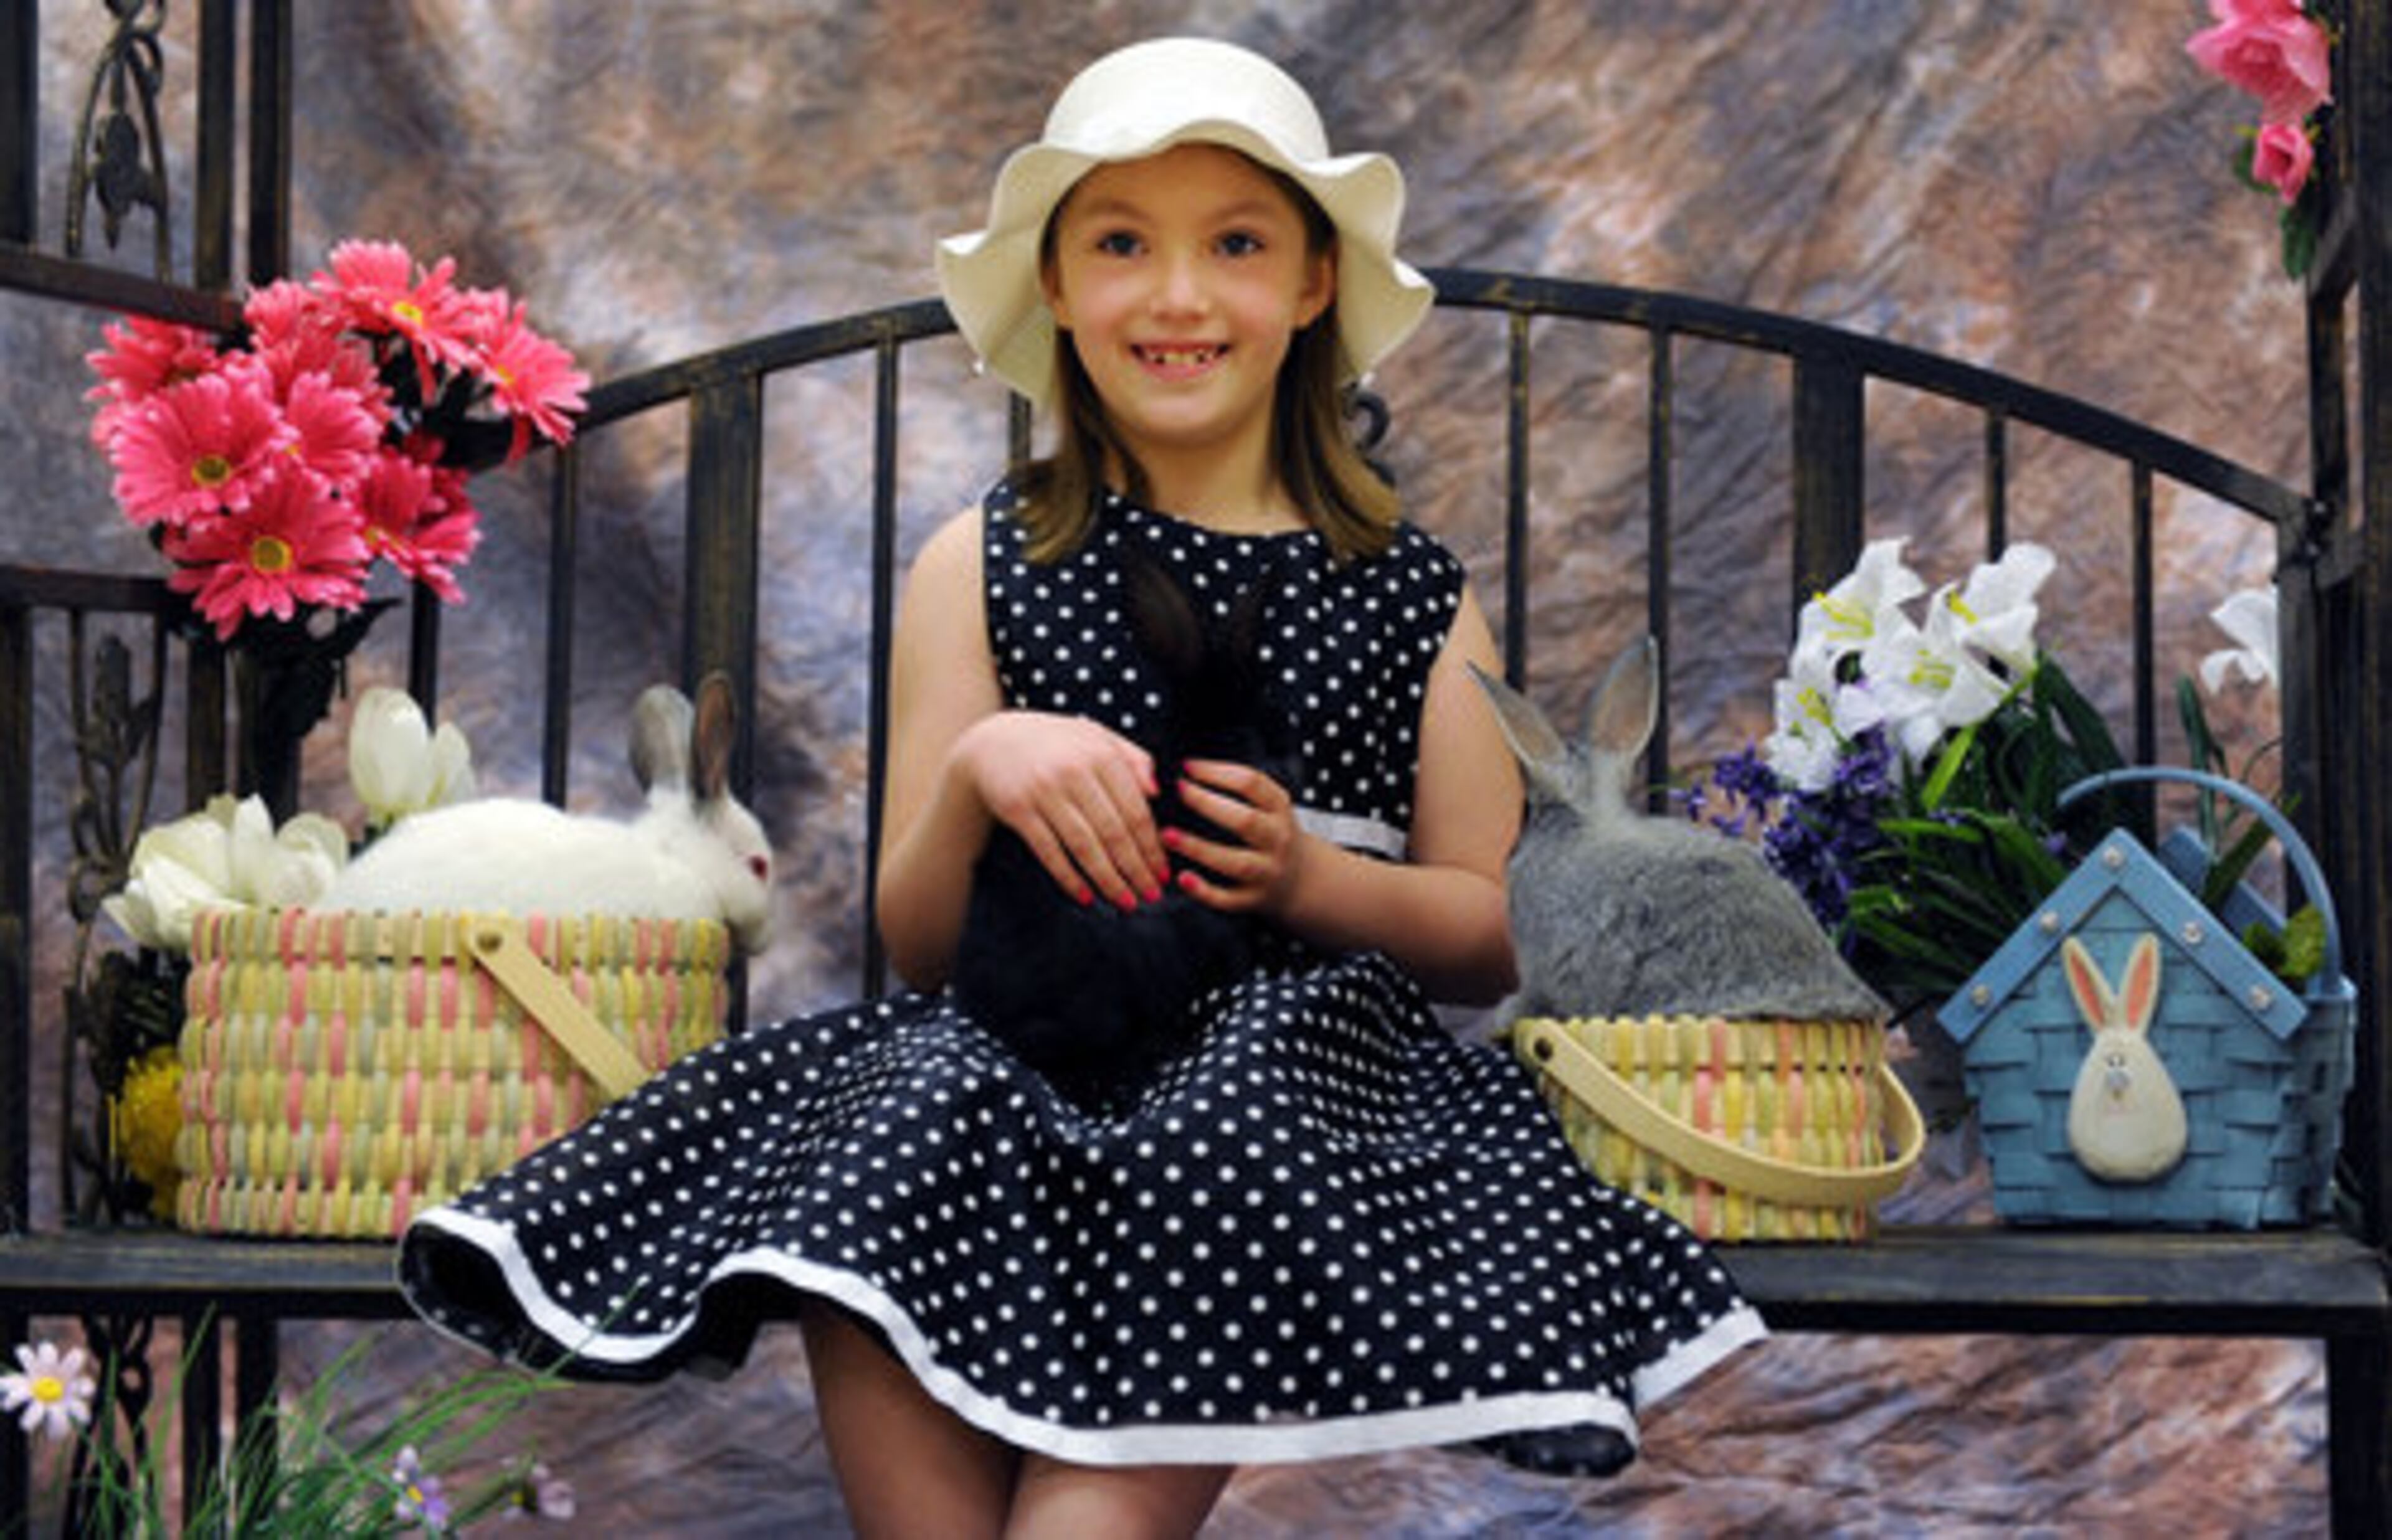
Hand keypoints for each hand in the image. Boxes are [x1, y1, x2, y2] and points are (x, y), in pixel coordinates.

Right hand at [960, 712, 1168, 909]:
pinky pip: (1049, 851)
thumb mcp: (1097, 736)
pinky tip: (1085, 896)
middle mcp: (1074, 772)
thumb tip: (1156, 793)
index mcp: (1101, 754)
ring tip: (1125, 902)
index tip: (1163, 871)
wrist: (992, 740)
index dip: (1151, 846)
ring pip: (1084, 846)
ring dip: (1108, 879)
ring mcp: (1044, 791)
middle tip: (1151, 894)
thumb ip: (1133, 758)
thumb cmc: (1055, 742)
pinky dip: (1068, 877)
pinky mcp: (1018, 809)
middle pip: (1113, 832)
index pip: (1135, 810)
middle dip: (1136, 869)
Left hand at [1165, 758, 1303, 915]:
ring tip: (1167, 835)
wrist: (1300, 879)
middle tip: (1179, 791)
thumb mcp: (1271, 806)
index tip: (1189, 766)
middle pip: (1245, 821)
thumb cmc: (1272, 834)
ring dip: (1199, 848)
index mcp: (1279, 809)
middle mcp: (1277, 839)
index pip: (1252, 783)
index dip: (1218, 772)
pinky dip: (1204, 890)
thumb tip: (1192, 770)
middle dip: (1207, 804)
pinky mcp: (1253, 898)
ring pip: (1235, 862)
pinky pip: (1227, 898)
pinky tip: (1183, 878)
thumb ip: (1242, 789)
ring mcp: (1267, 871)